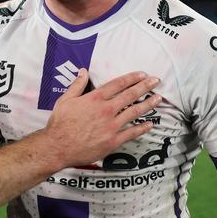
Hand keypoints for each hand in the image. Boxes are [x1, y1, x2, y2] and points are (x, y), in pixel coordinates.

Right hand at [43, 70, 161, 168]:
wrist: (58, 147)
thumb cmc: (60, 124)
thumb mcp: (65, 100)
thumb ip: (77, 85)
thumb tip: (83, 71)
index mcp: (95, 98)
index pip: (117, 84)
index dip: (131, 78)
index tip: (141, 74)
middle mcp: (106, 110)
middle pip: (130, 95)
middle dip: (145, 87)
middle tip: (156, 81)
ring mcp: (111, 126)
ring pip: (134, 112)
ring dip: (148, 104)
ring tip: (158, 99)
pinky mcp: (113, 140)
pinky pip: (132, 133)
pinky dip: (142, 128)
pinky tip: (150, 124)